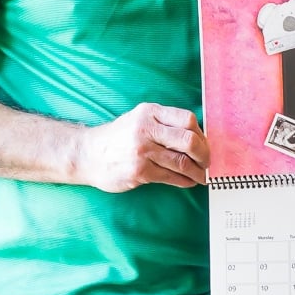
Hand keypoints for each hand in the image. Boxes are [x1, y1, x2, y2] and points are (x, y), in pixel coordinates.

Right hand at [76, 103, 209, 192]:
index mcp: (150, 112)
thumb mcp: (139, 119)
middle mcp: (146, 129)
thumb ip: (164, 123)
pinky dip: (185, 181)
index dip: (201, 134)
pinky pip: (171, 177)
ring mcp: (142, 151)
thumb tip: (197, 137)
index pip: (188, 119)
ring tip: (201, 176)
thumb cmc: (118, 138)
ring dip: (197, 172)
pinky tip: (188, 181)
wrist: (87, 154)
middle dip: (204, 154)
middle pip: (189, 141)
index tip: (204, 143)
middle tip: (207, 162)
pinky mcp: (139, 171)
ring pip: (182, 162)